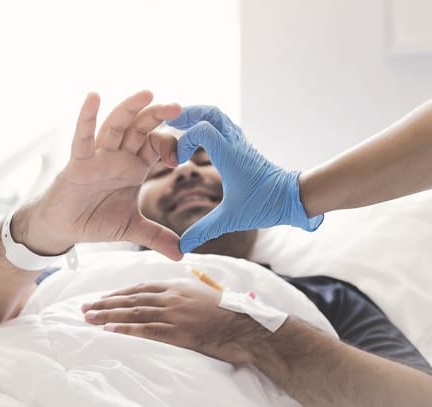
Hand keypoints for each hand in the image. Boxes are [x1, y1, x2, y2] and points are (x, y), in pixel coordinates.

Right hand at [15, 91, 183, 259]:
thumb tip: (181, 254)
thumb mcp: (131, 229)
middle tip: (176, 106)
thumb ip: (157, 237)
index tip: (182, 157)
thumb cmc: (95, 219)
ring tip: (147, 93)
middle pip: (140, 128)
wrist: (64, 229)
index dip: (170, 145)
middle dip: (157, 116)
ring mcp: (98, 156)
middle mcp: (118, 156)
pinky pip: (82, 137)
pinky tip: (93, 97)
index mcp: (134, 167)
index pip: (156, 146)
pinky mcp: (78, 162)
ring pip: (116, 126)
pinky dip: (86, 117)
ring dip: (130, 109)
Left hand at [82, 280, 262, 363]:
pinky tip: (109, 330)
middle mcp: (172, 296)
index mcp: (177, 286)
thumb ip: (187, 292)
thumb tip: (176, 293)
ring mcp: (174, 313)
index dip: (118, 293)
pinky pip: (146, 329)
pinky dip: (125, 329)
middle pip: (131, 299)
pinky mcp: (178, 331)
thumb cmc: (231, 312)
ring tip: (89, 318)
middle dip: (106, 303)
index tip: (103, 297)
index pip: (140, 288)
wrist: (249, 326)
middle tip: (84, 307)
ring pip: (133, 313)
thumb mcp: (205, 295)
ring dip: (108, 315)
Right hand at [166, 106, 323, 252]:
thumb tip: (182, 248)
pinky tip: (198, 139)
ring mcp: (239, 143)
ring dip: (198, 117)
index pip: (202, 130)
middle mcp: (234, 143)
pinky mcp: (242, 147)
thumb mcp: (230, 219)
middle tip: (169, 124)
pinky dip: (207, 125)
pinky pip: (223, 126)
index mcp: (229, 155)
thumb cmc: (265, 205)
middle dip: (188, 114)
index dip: (183, 140)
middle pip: (210, 112)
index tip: (177, 161)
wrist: (293, 198)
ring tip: (179, 127)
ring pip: (218, 116)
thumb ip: (203, 230)